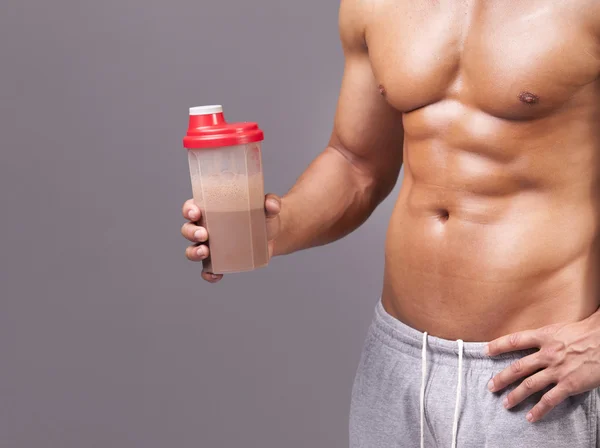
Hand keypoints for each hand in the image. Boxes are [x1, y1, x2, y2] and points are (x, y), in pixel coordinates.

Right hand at [181, 194, 281, 282]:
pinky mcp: (220, 261)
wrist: (273, 236)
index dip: (188, 210)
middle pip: (188, 229)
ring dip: (194, 252)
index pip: (192, 207)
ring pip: (192, 250)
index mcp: (211, 209)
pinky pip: (207, 270)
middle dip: (191, 232)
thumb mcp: (267, 207)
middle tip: (204, 235)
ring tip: (205, 252)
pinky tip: (215, 275)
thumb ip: (271, 202)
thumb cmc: (264, 216)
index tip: (195, 213)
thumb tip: (272, 204)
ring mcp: (211, 246)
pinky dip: (208, 274)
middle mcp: (206, 227)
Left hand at [485, 312, 599, 421]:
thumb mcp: (560, 329)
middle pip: (518, 367)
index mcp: (544, 336)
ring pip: (529, 385)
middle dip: (502, 378)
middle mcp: (547, 353)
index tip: (486, 351)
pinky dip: (539, 410)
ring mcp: (557, 370)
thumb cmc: (586, 333)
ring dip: (515, 395)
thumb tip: (533, 342)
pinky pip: (550, 400)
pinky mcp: (569, 384)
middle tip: (491, 386)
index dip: (499, 346)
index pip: (515, 340)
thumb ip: (545, 337)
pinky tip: (530, 416)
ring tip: (506, 404)